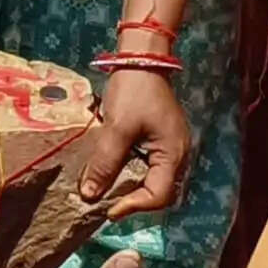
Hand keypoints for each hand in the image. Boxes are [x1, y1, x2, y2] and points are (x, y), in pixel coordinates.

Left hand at [72, 65, 188, 218]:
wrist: (141, 57)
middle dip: (132, 200)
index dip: (133, 206)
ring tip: (106, 193)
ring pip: (153, 180)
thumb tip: (89, 196)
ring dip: (130, 188)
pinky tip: (112, 172)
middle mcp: (178, 154)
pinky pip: (148, 166)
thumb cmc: (133, 91)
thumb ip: (104, 164)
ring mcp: (170, 146)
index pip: (159, 195)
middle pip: (159, 192)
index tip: (107, 210)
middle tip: (105, 205)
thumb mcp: (116, 128)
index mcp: (174, 153)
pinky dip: (130, 174)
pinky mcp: (160, 139)